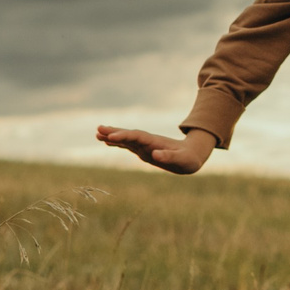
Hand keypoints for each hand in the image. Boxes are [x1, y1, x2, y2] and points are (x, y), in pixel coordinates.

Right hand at [95, 124, 214, 174]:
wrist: (192, 155)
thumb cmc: (188, 159)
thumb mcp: (182, 160)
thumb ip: (169, 156)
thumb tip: (155, 155)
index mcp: (155, 142)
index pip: (137, 137)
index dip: (124, 136)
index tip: (112, 136)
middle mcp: (148, 142)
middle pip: (129, 135)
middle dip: (115, 132)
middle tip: (99, 129)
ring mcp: (144, 145)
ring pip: (126, 139)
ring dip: (113, 136)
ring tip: (97, 133)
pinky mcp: (143, 150)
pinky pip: (127, 145)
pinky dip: (117, 143)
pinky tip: (106, 141)